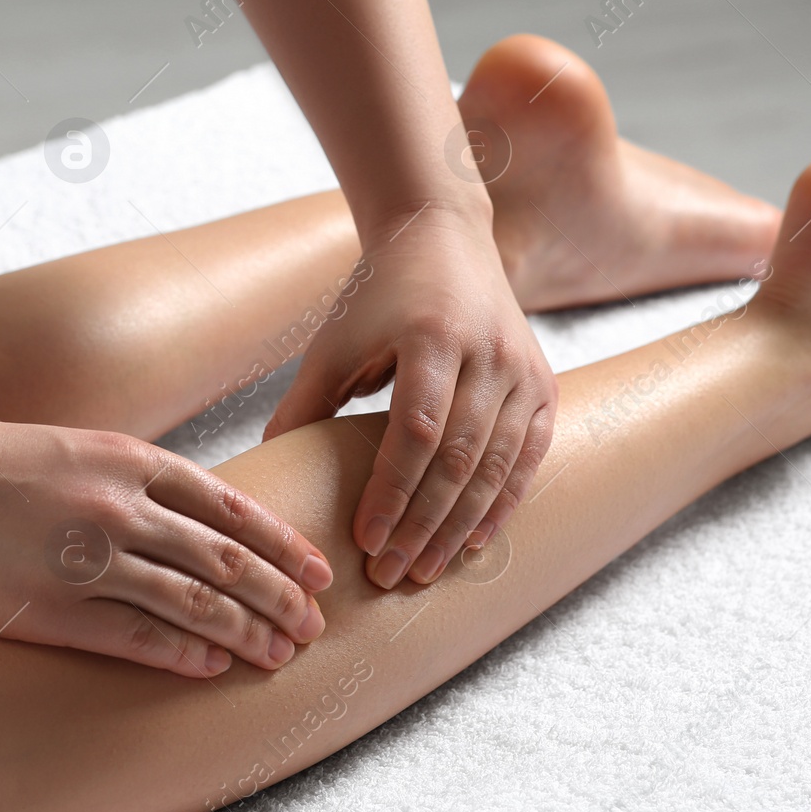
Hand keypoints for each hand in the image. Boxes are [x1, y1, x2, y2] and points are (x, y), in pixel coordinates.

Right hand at [0, 412, 333, 676]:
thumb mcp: (73, 449)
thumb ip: (132, 479)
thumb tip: (193, 518)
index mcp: (129, 459)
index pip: (233, 506)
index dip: (282, 543)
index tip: (318, 569)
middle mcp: (120, 505)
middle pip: (227, 557)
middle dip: (281, 594)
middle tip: (315, 623)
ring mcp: (88, 557)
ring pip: (194, 601)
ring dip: (246, 632)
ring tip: (280, 653)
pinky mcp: (50, 607)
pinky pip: (136, 636)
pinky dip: (183, 653)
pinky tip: (214, 667)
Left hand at [266, 206, 555, 588]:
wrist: (443, 237)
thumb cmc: (379, 293)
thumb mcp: (335, 339)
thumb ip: (304, 402)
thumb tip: (267, 465)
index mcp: (433, 337)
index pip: (417, 432)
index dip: (393, 492)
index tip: (367, 541)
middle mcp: (488, 353)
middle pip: (460, 458)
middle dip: (424, 524)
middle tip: (391, 574)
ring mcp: (522, 370)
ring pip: (498, 466)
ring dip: (461, 526)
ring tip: (426, 570)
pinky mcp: (543, 384)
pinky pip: (529, 457)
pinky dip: (503, 504)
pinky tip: (473, 541)